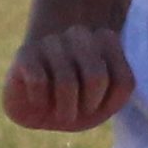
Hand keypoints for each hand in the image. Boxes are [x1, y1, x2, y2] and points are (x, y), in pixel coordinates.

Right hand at [2, 24, 131, 130]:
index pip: (122, 79)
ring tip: (60, 113)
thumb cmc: (76, 104)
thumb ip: (121, 86)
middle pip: (96, 77)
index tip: (97, 105)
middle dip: (88, 105)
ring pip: (66, 82)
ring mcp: (51, 41)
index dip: (109, 102)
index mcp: (104, 41)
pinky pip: (39, 82)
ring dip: (65, 110)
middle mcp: (78, 34)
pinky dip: (40, 102)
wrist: (36, 109)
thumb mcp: (105, 104)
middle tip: (77, 112)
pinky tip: (37, 102)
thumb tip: (106, 72)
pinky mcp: (25, 52)